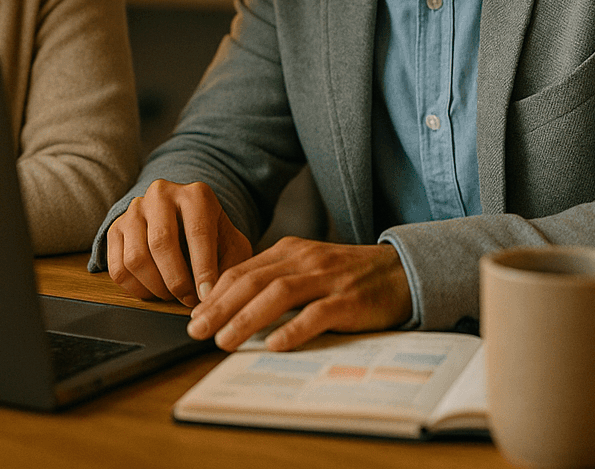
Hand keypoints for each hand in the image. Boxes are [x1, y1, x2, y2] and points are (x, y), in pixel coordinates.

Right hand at [106, 180, 252, 307]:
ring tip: (172, 294)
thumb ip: (229, 265)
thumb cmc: (211, 236)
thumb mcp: (231, 244)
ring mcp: (134, 210)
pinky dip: (135, 288)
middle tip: (189, 300)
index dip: (203, 269)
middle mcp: (161, 195)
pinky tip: (153, 291)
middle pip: (161, 243)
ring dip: (155, 286)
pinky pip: (117, 268)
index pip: (197, 233)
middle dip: (176, 281)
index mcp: (195, 195)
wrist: (183, 219)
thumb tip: (214, 296)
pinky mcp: (116, 228)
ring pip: (136, 258)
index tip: (206, 296)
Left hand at [186, 236, 412, 351]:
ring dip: (246, 318)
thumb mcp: (307, 268)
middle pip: (252, 282)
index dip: (215, 294)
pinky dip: (293, 329)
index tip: (194, 315)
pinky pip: (316, 314)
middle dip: (219, 307)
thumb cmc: (347, 276)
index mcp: (289, 250)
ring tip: (224, 340)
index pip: (242, 271)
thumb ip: (274, 280)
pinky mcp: (349, 300)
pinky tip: (274, 345)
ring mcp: (327, 278)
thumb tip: (231, 307)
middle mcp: (304, 259)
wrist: (401, 271)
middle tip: (196, 330)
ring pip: (278, 295)